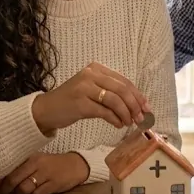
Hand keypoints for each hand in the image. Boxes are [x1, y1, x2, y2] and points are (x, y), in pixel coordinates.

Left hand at [0, 152, 89, 193]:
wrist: (75, 165)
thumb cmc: (50, 164)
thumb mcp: (35, 161)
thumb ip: (19, 167)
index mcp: (29, 156)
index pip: (8, 168)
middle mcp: (36, 164)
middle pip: (13, 180)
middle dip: (5, 190)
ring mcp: (45, 174)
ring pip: (24, 189)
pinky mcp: (54, 184)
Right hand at [31, 62, 150, 133]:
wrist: (47, 109)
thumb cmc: (72, 101)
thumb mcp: (92, 90)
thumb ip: (111, 93)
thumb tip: (138, 105)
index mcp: (96, 69)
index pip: (124, 81)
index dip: (138, 95)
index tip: (147, 108)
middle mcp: (90, 75)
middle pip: (122, 90)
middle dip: (135, 106)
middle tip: (140, 119)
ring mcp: (84, 88)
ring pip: (115, 101)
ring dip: (126, 114)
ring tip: (128, 123)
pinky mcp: (80, 103)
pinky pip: (104, 112)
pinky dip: (115, 119)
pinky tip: (118, 124)